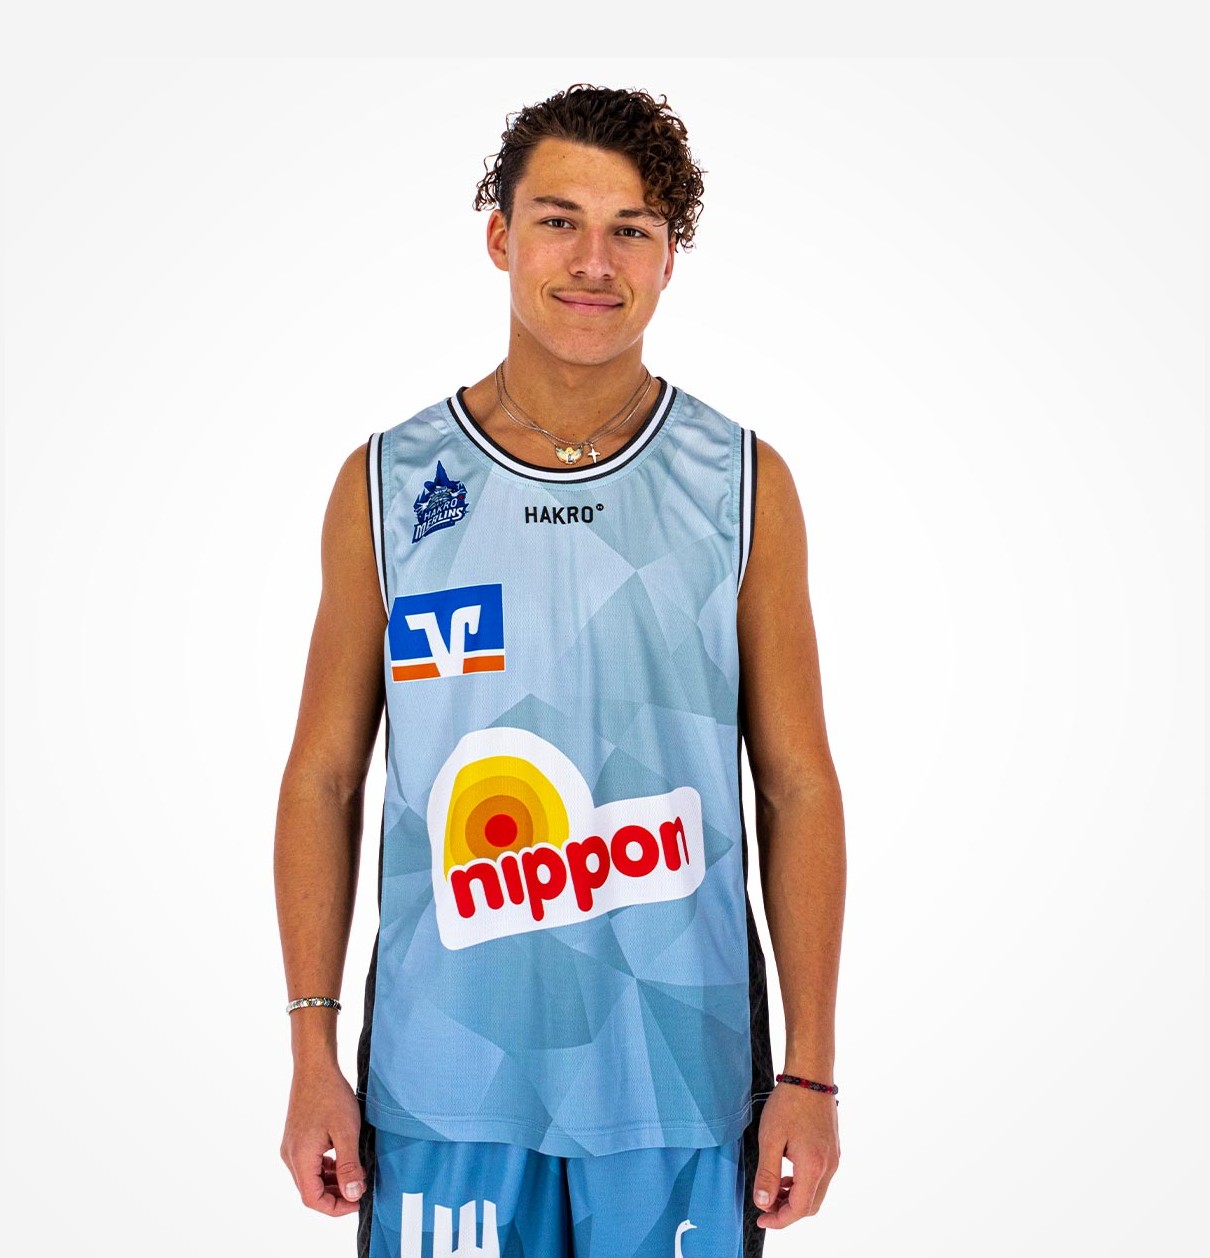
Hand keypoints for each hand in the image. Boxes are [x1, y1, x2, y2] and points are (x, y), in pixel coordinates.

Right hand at [280, 1061, 367, 1216]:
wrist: (315, 1067)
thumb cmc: (331, 1096)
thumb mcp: (346, 1132)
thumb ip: (349, 1166)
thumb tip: (352, 1195)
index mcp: (300, 1158)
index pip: (312, 1199)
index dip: (335, 1207)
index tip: (357, 1201)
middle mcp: (291, 1156)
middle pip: (310, 1190)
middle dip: (335, 1195)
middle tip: (359, 1190)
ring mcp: (292, 1147)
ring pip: (311, 1177)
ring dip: (332, 1182)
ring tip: (355, 1176)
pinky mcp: (297, 1138)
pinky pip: (310, 1163)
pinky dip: (326, 1168)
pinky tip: (343, 1161)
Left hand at [751, 1082, 839, 1229]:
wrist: (810, 1075)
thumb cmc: (789, 1103)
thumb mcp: (770, 1138)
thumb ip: (767, 1173)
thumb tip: (763, 1202)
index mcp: (814, 1167)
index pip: (799, 1209)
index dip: (780, 1219)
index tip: (762, 1218)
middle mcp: (829, 1166)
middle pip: (811, 1205)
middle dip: (788, 1211)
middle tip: (766, 1206)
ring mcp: (834, 1157)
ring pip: (816, 1192)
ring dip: (796, 1197)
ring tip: (774, 1188)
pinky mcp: (833, 1148)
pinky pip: (820, 1177)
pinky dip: (804, 1183)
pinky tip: (787, 1172)